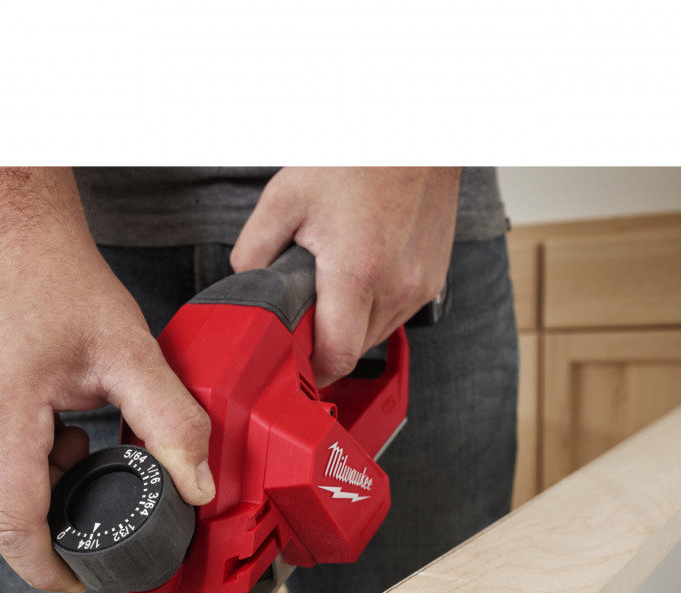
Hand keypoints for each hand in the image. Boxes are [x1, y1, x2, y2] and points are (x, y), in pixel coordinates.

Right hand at [0, 169, 214, 592]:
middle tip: (102, 508)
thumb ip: (172, 424)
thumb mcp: (132, 354)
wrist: (15, 242)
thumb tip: (199, 487)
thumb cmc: (63, 286)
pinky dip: (27, 473)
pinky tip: (60, 438)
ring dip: (42, 497)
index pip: (12, 524)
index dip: (49, 569)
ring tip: (82, 448)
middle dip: (54, 530)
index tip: (84, 579)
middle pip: (0, 519)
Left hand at [231, 167, 460, 385]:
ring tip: (333, 287)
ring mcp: (419, 287)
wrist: (417, 134)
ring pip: (376, 337)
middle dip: (324, 342)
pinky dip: (374, 308)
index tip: (293, 365)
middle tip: (303, 315)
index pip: (336, 357)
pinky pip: (396, 315)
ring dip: (350, 326)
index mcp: (357, 273)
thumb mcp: (284, 197)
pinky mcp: (433, 281)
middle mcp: (395, 287)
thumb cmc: (356, 159)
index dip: (310, 370)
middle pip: (352, 351)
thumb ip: (254, 250)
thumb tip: (247, 284)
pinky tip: (361, 277)